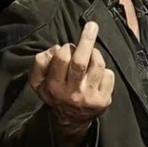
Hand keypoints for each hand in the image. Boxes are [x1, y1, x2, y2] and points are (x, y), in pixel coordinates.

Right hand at [29, 22, 114, 146]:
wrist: (71, 121)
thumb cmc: (55, 94)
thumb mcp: (38, 82)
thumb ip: (40, 63)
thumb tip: (55, 48)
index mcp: (55, 86)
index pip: (61, 58)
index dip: (66, 48)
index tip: (67, 48)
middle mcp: (72, 92)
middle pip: (81, 61)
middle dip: (87, 39)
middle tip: (92, 25)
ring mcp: (90, 97)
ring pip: (97, 65)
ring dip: (95, 54)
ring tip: (91, 54)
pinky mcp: (104, 100)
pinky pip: (109, 75)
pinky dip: (104, 70)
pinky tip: (97, 74)